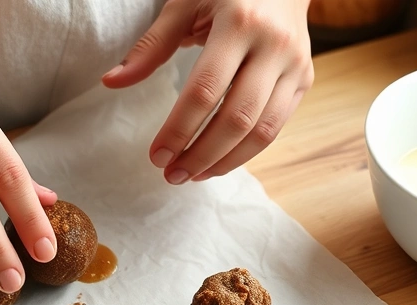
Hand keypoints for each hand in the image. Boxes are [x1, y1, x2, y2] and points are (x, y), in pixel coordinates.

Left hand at [102, 0, 313, 182]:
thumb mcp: (184, 5)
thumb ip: (150, 46)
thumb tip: (111, 82)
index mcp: (239, 22)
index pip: (205, 90)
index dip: (179, 129)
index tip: (156, 156)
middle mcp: (273, 45)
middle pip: (237, 119)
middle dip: (201, 155)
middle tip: (172, 175)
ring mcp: (295, 64)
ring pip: (262, 131)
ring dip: (224, 162)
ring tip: (193, 175)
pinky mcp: (305, 79)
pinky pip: (276, 127)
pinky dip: (246, 151)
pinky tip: (218, 160)